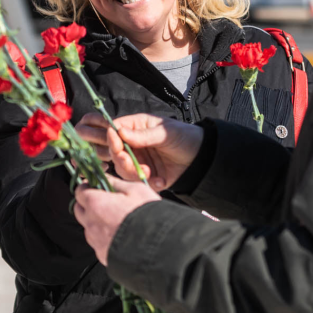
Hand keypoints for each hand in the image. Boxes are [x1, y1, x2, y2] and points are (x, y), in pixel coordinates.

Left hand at [73, 176, 160, 264]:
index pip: (80, 191)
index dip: (87, 187)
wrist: (158, 247)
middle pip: (79, 210)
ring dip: (97, 222)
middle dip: (88, 204)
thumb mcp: (136, 189)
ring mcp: (96, 242)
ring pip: (89, 228)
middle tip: (105, 202)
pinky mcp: (102, 256)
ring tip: (117, 221)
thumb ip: (116, 183)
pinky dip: (105, 238)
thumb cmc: (148, 217)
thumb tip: (106, 178)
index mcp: (96, 203)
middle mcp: (91, 223)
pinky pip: (98, 244)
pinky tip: (120, 235)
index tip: (95, 186)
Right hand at [77, 113, 203, 189]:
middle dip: (121, 160)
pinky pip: (138, 183)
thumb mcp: (165, 133)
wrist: (201, 157)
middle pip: (114, 154)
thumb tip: (120, 132)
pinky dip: (148, 184)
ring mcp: (138, 161)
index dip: (111, 139)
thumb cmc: (184, 136)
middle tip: (129, 162)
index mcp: (135, 128)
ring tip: (150, 173)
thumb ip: (143, 135)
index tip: (115, 142)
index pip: (114, 132)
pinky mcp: (146, 176)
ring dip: (133, 173)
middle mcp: (133, 145)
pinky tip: (160, 181)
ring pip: (123, 170)